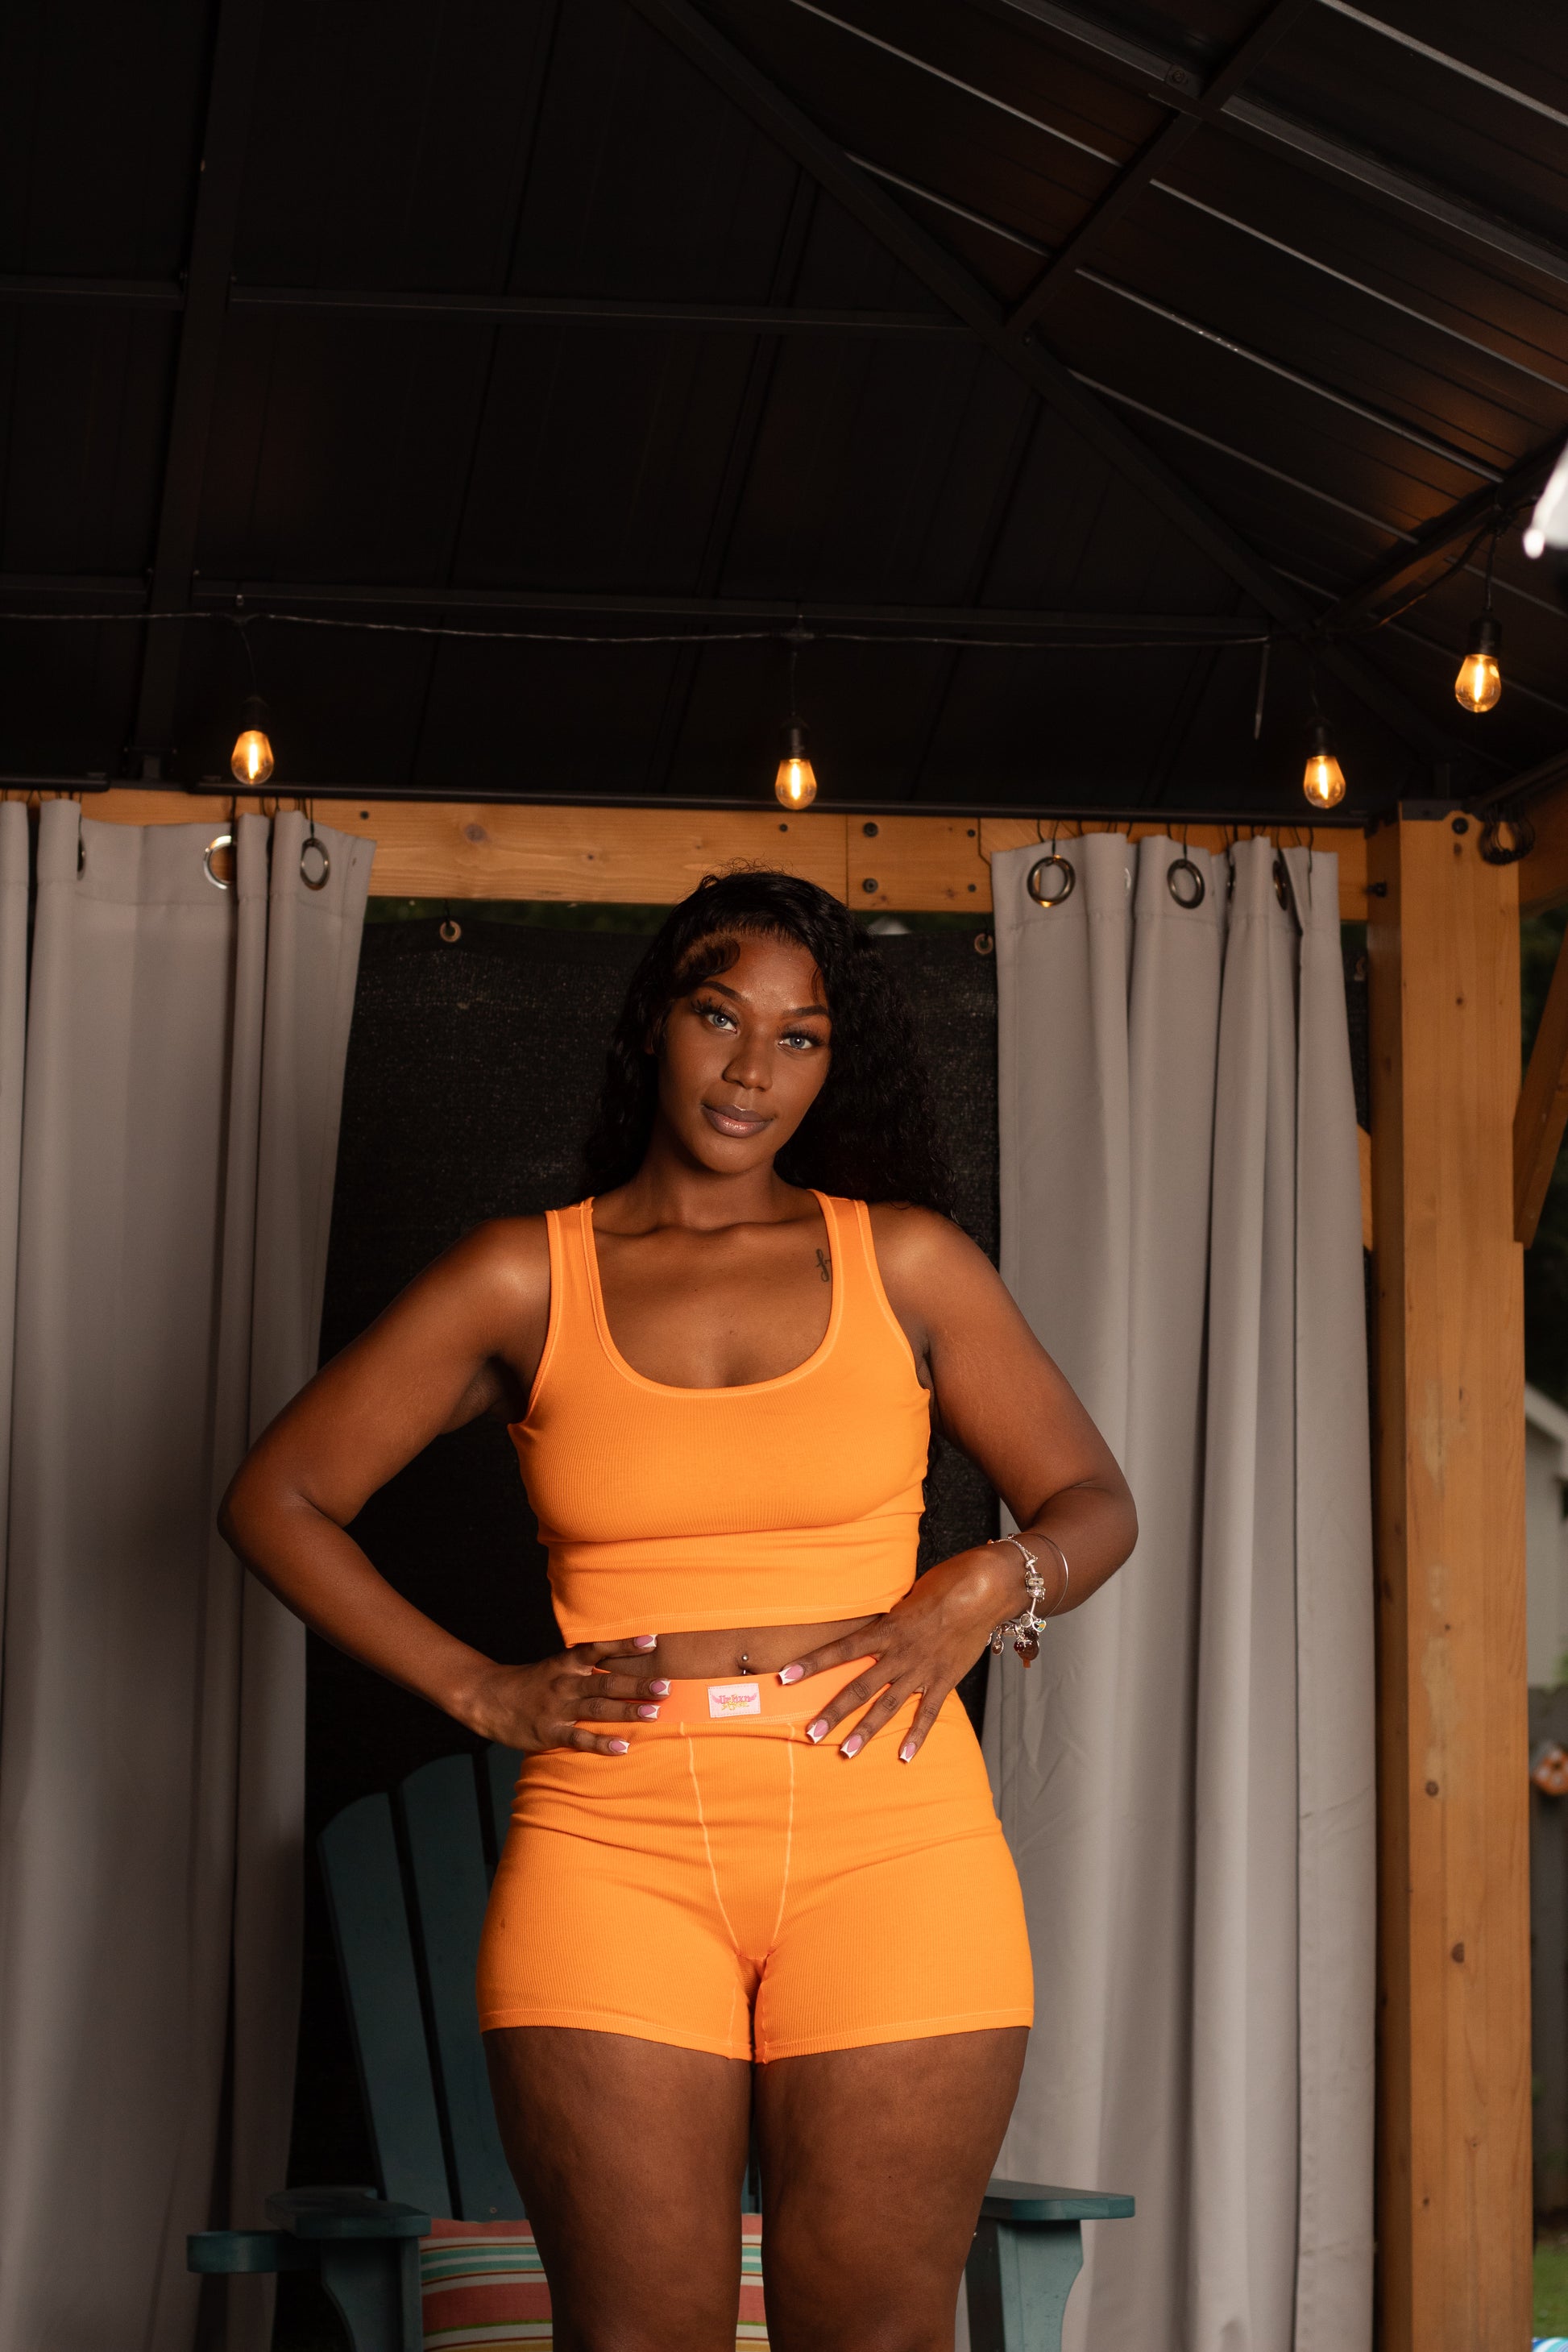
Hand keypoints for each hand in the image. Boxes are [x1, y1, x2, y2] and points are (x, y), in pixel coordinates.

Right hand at [458, 1637, 666, 1755]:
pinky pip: (580, 1738)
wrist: (489, 1699)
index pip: (600, 1650)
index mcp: (566, 1663)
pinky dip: (602, 1743)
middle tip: (666, 1686)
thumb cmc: (530, 1683)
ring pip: (598, 1708)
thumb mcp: (556, 1667)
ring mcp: (558, 1708)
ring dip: (627, 1710)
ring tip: (654, 1713)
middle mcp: (565, 1683)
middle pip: (606, 1682)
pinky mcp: (550, 1732)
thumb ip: (584, 1665)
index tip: (652, 1641)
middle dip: (637, 1684)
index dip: (626, 1645)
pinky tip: (622, 1747)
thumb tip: (622, 1662)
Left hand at [776, 1549, 1013, 1762]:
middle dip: (833, 1713)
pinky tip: (905, 1757)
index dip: (812, 1663)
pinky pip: (928, 1713)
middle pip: (859, 1688)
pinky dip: (917, 1736)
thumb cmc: (944, 1584)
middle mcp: (899, 1654)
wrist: (984, 1589)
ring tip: (846, 1752)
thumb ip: (889, 1619)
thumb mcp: (907, 1597)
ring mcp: (922, 1670)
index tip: (784, 1677)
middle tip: (811, 1734)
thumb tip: (873, 1627)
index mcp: (886, 1629)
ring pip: (888, 1706)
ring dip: (866, 1731)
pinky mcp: (944, 1680)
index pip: (841, 1649)